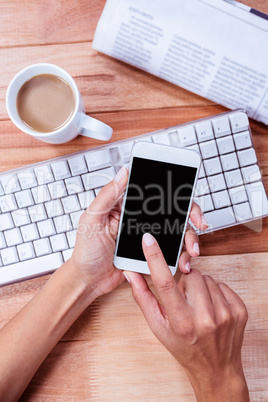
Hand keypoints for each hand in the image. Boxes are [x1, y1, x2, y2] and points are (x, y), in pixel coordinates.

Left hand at [70, 167, 206, 297]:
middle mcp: (141, 220)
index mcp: (128, 207)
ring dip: (190, 238)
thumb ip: (107, 196)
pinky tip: (183, 261)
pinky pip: (171, 251)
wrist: (89, 280)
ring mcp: (148, 237)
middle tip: (200, 223)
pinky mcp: (151, 254)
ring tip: (192, 250)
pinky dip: (181, 255)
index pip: (155, 193)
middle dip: (192, 215)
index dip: (175, 192)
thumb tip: (123, 173)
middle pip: (174, 211)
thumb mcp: (92, 219)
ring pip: (177, 232)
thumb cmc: (86, 250)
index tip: (187, 197)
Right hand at [125, 235, 248, 401]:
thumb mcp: (158, 326)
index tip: (148, 240)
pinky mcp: (238, 310)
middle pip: (189, 274)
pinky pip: (221, 284)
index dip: (154, 257)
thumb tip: (130, 274)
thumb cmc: (183, 347)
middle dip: (184, 280)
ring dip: (199, 286)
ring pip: (206, 277)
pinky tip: (211, 307)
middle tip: (184, 297)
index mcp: (180, 321)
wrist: (215, 368)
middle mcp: (204, 317)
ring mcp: (225, 314)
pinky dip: (214, 292)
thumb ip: (143, 297)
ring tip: (197, 305)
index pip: (164, 282)